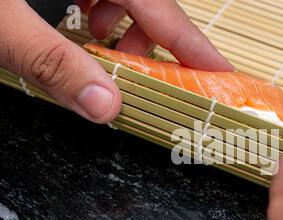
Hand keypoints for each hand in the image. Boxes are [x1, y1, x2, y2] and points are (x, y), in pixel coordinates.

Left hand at [0, 0, 231, 122]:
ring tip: (100, 54)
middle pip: (148, 5)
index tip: (223, 75)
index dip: (197, 46)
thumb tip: (105, 109)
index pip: (167, 11)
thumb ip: (52, 62)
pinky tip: (74, 27)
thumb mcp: (4, 22)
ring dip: (118, 32)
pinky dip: (92, 14)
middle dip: (149, 45)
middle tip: (140, 79)